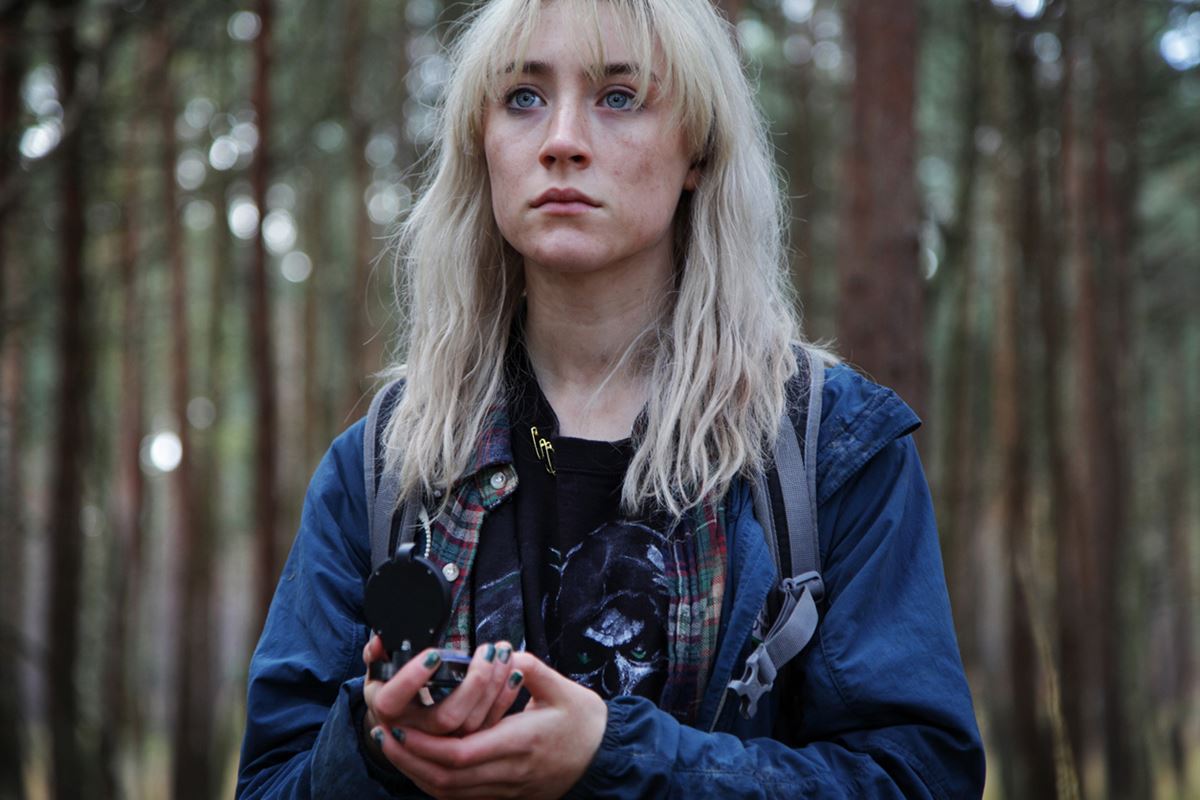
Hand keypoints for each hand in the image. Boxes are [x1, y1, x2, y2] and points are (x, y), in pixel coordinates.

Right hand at [362, 635, 522, 755]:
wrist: (402, 725)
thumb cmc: (394, 690)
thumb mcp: (379, 670)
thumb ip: (377, 652)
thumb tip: (379, 641)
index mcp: (388, 711)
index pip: (393, 702)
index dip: (411, 679)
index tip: (434, 654)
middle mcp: (413, 732)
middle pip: (444, 717)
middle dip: (471, 683)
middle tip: (486, 652)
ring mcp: (441, 742)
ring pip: (471, 723)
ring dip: (492, 687)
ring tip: (503, 656)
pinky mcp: (465, 743)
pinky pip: (488, 725)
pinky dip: (504, 699)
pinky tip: (514, 674)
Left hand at [368, 652, 607, 799]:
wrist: (606, 761)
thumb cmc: (587, 724)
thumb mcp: (564, 689)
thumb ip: (533, 668)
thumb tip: (507, 652)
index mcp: (520, 743)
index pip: (460, 753)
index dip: (424, 745)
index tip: (401, 725)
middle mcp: (509, 772)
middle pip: (446, 778)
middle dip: (409, 760)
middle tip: (385, 736)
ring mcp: (507, 789)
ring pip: (450, 793)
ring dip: (417, 774)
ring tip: (395, 749)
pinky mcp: (507, 796)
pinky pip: (463, 798)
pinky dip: (436, 784)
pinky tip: (422, 766)